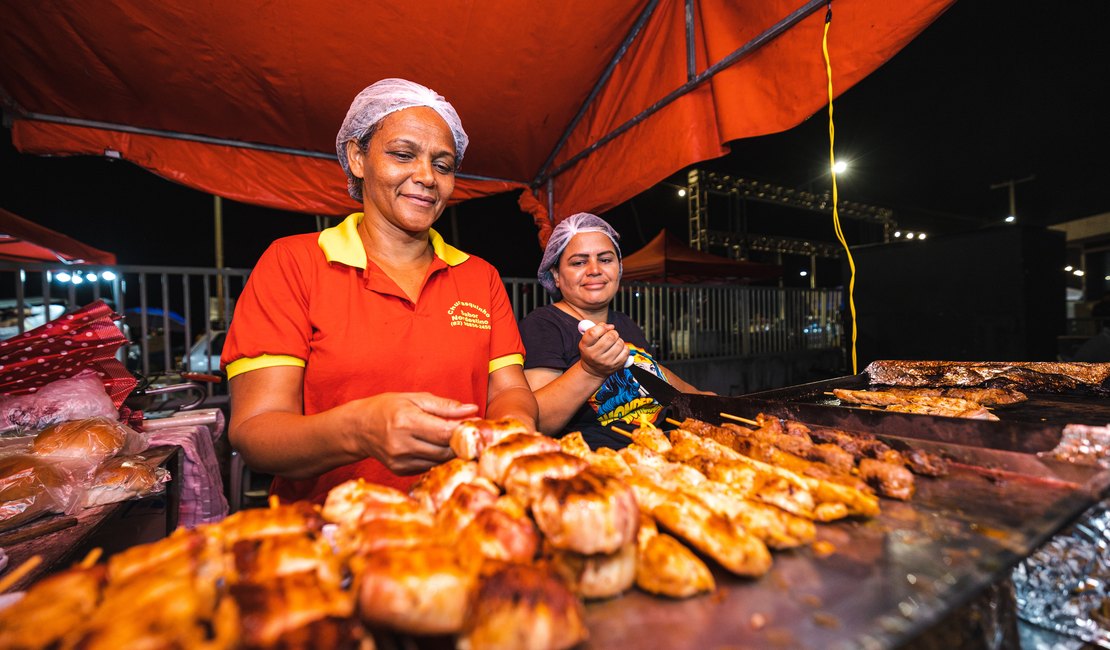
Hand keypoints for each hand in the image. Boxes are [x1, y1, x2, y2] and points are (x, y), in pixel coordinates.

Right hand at [346, 392, 478, 474]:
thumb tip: (472, 410)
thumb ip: (444, 406)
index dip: (465, 431)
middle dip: (462, 442)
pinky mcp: (400, 471)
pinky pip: (429, 466)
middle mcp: (402, 444)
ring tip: (457, 439)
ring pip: (439, 460)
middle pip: (444, 450)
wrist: (358, 428)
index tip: (478, 426)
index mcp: (406, 422)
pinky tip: (437, 447)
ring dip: (452, 451)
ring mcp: (400, 461)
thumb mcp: (414, 399)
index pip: (444, 432)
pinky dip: (437, 457)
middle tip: (472, 433)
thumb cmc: (387, 408)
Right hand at [577, 322, 629, 378]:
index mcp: (585, 347)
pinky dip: (624, 348)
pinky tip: (618, 350)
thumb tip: (610, 326)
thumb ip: (596, 329)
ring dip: (619, 340)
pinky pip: (626, 351)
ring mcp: (606, 362)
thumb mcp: (587, 340)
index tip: (603, 328)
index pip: (593, 333)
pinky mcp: (616, 365)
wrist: (593, 370)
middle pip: (610, 337)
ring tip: (614, 344)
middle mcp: (594, 355)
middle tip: (611, 335)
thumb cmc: (591, 351)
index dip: (601, 327)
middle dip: (613, 333)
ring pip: (620, 343)